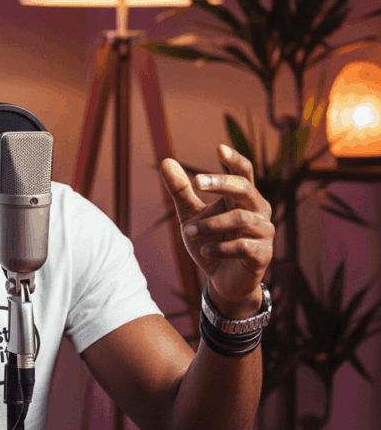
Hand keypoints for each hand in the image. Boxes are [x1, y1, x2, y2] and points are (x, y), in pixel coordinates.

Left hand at [159, 144, 273, 307]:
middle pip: (245, 188)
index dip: (234, 159)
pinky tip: (205, 251)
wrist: (222, 281)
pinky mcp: (262, 254)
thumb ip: (181, 190)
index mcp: (242, 197)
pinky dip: (221, 247)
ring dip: (211, 224)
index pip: (243, 172)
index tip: (219, 148)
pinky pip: (243, 246)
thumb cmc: (210, 241)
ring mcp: (263, 232)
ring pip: (241, 219)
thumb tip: (165, 160)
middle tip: (196, 183)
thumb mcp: (190, 215)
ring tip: (189, 232)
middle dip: (221, 183)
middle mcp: (258, 210)